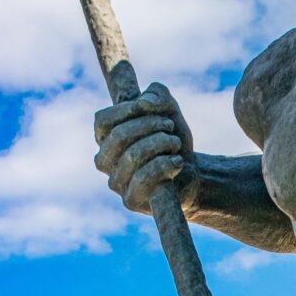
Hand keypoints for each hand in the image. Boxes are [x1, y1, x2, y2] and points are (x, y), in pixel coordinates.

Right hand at [94, 83, 196, 213]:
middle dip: (150, 125)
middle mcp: (104, 161)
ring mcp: (116, 183)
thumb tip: (144, 102)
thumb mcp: (169, 110)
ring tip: (176, 145)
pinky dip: (165, 165)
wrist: (192, 174)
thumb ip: (157, 95)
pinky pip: (143, 178)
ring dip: (162, 143)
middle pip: (119, 136)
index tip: (149, 107)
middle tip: (170, 126)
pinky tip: (177, 162)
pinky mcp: (130, 201)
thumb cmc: (172, 141)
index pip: (102, 120)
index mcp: (105, 139)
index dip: (126, 110)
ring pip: (133, 155)